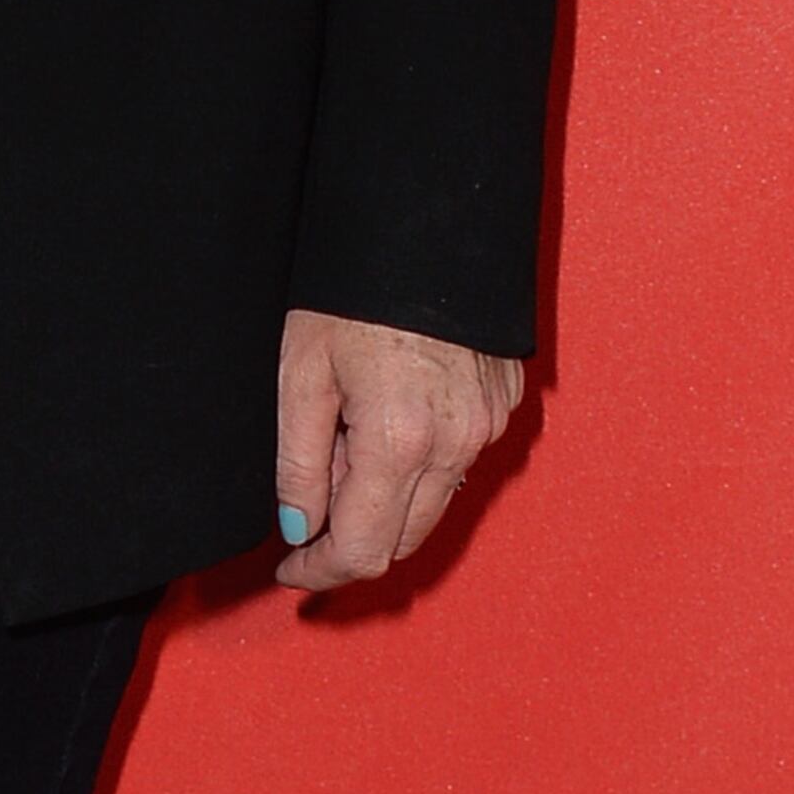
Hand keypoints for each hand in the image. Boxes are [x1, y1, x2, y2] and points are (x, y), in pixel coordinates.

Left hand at [272, 309, 522, 593]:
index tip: (289, 571)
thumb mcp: (301, 373)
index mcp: (399, 442)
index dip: (319, 572)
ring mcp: (489, 426)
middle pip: (403, 539)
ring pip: (433, 503)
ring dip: (386, 499)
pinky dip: (420, 463)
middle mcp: (457, 444)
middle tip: (306, 508)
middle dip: (351, 539)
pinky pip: (458, 460)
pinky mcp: (504, 405)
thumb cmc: (351, 290)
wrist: (427, 222)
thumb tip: (299, 528)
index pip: (363, 551)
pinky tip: (386, 415)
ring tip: (345, 437)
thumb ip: (299, 463)